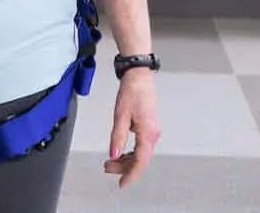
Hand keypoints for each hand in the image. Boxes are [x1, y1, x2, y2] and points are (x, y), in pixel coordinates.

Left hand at [104, 69, 160, 186]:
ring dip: (126, 160)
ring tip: (110, 162)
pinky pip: (140, 146)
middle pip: (140, 159)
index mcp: (147, 133)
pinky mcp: (148, 127)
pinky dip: (130, 152)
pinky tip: (120, 152)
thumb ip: (117, 136)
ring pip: (140, 154)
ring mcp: (151, 132)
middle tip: (107, 168)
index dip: (131, 174)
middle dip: (124, 167)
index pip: (140, 161)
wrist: (139, 77)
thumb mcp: (120, 114)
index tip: (122, 184)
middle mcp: (152, 135)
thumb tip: (113, 154)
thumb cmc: (132, 92)